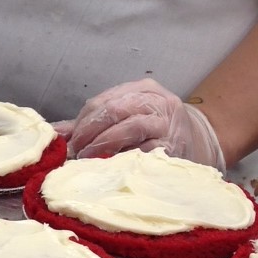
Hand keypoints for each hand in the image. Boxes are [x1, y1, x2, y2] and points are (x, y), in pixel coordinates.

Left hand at [61, 78, 225, 169]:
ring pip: (129, 128)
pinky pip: (145, 152)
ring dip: (104, 146)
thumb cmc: (157, 130)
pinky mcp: (175, 148)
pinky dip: (126, 160)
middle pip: (115, 111)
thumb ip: (94, 122)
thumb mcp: (130, 115)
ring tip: (90, 160)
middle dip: (90, 133)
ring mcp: (167, 124)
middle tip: (76, 153)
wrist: (203, 142)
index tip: (69, 141)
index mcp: (143, 89)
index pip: (103, 101)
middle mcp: (156, 101)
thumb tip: (54, 133)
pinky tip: (113, 168)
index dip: (82, 122)